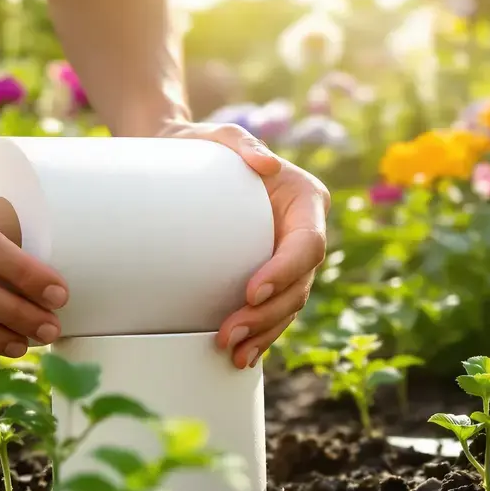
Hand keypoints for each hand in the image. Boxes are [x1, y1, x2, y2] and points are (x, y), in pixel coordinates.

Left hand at [158, 122, 330, 368]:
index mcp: (305, 201)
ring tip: (233, 353)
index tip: (251, 291)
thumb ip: (240, 141)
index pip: (308, 245)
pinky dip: (262, 334)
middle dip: (268, 315)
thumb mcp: (218, 135)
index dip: (285, 272)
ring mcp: (287, 258)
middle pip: (299, 284)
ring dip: (265, 333)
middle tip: (229, 333)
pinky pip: (273, 311)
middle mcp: (304, 232)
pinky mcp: (268, 275)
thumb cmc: (201, 147)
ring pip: (289, 305)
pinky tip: (244, 356)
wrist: (181, 163)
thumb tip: (265, 163)